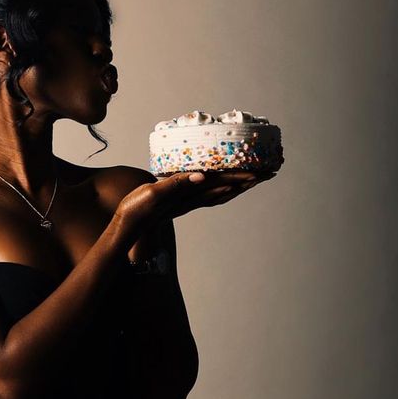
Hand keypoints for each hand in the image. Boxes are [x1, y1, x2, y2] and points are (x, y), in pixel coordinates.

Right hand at [114, 168, 276, 239]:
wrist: (126, 227)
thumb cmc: (136, 210)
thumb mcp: (154, 194)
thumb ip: (176, 184)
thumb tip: (201, 176)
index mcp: (189, 195)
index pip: (222, 183)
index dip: (242, 177)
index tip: (262, 171)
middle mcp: (193, 199)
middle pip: (229, 189)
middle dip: (250, 180)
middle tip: (271, 171)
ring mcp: (188, 201)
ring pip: (222, 192)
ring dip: (240, 185)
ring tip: (256, 177)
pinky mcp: (181, 201)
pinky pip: (209, 193)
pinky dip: (223, 188)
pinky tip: (226, 185)